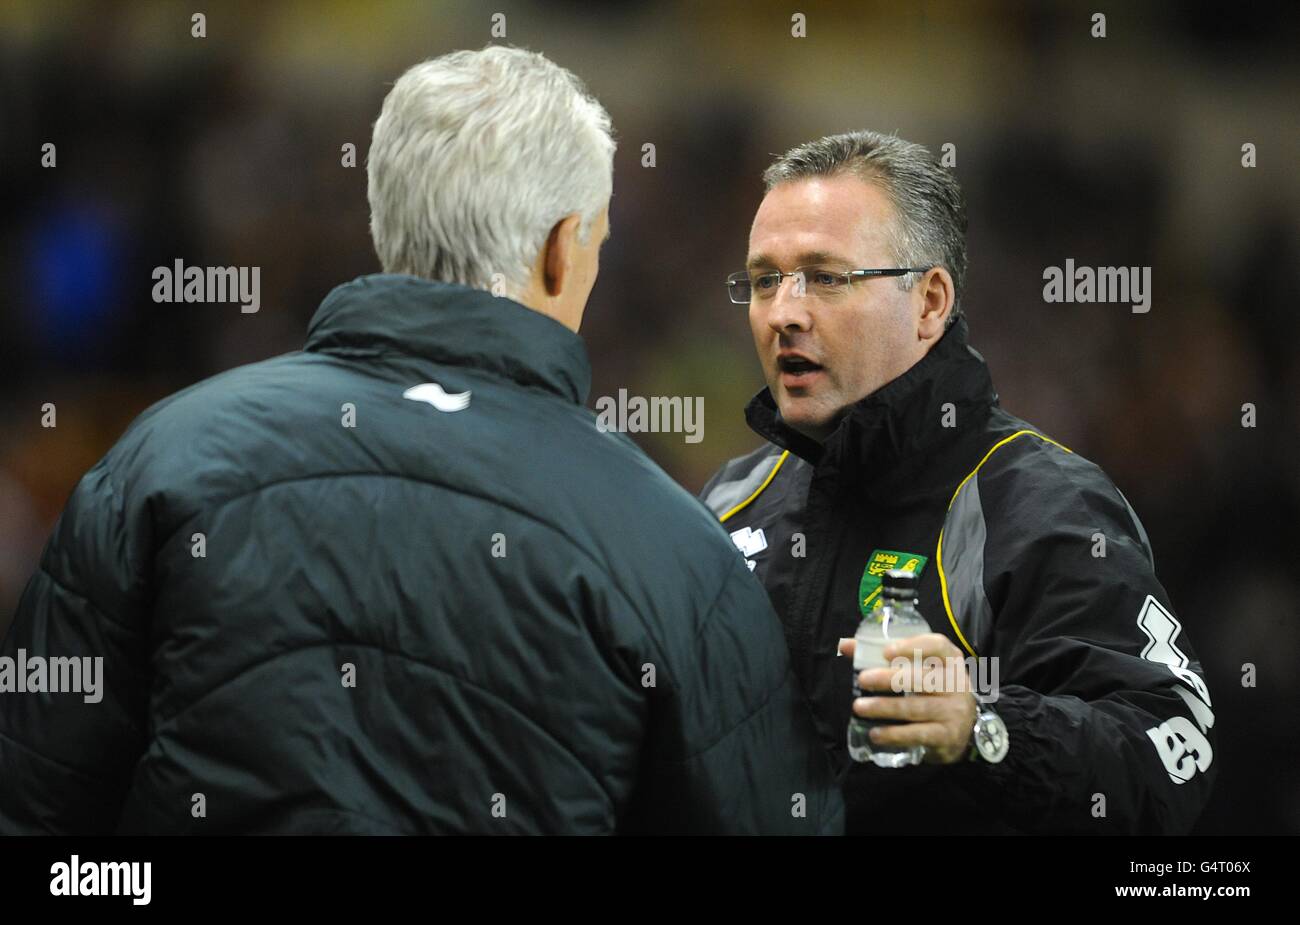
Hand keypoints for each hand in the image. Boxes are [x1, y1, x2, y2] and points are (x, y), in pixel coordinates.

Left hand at [838, 633, 977, 763]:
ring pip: (917, 708)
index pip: (938, 646)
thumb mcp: (921, 669)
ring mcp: (954, 712)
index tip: (886, 651)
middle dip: (890, 679)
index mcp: (951, 661)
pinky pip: (918, 734)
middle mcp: (957, 684)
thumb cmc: (935, 691)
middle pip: (923, 678)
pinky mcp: (947, 736)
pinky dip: (895, 734)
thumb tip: (846, 645)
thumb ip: (886, 656)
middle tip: (863, 680)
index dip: (912, 646)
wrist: (965, 729)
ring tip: (859, 707)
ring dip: (885, 707)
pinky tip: (875, 733)